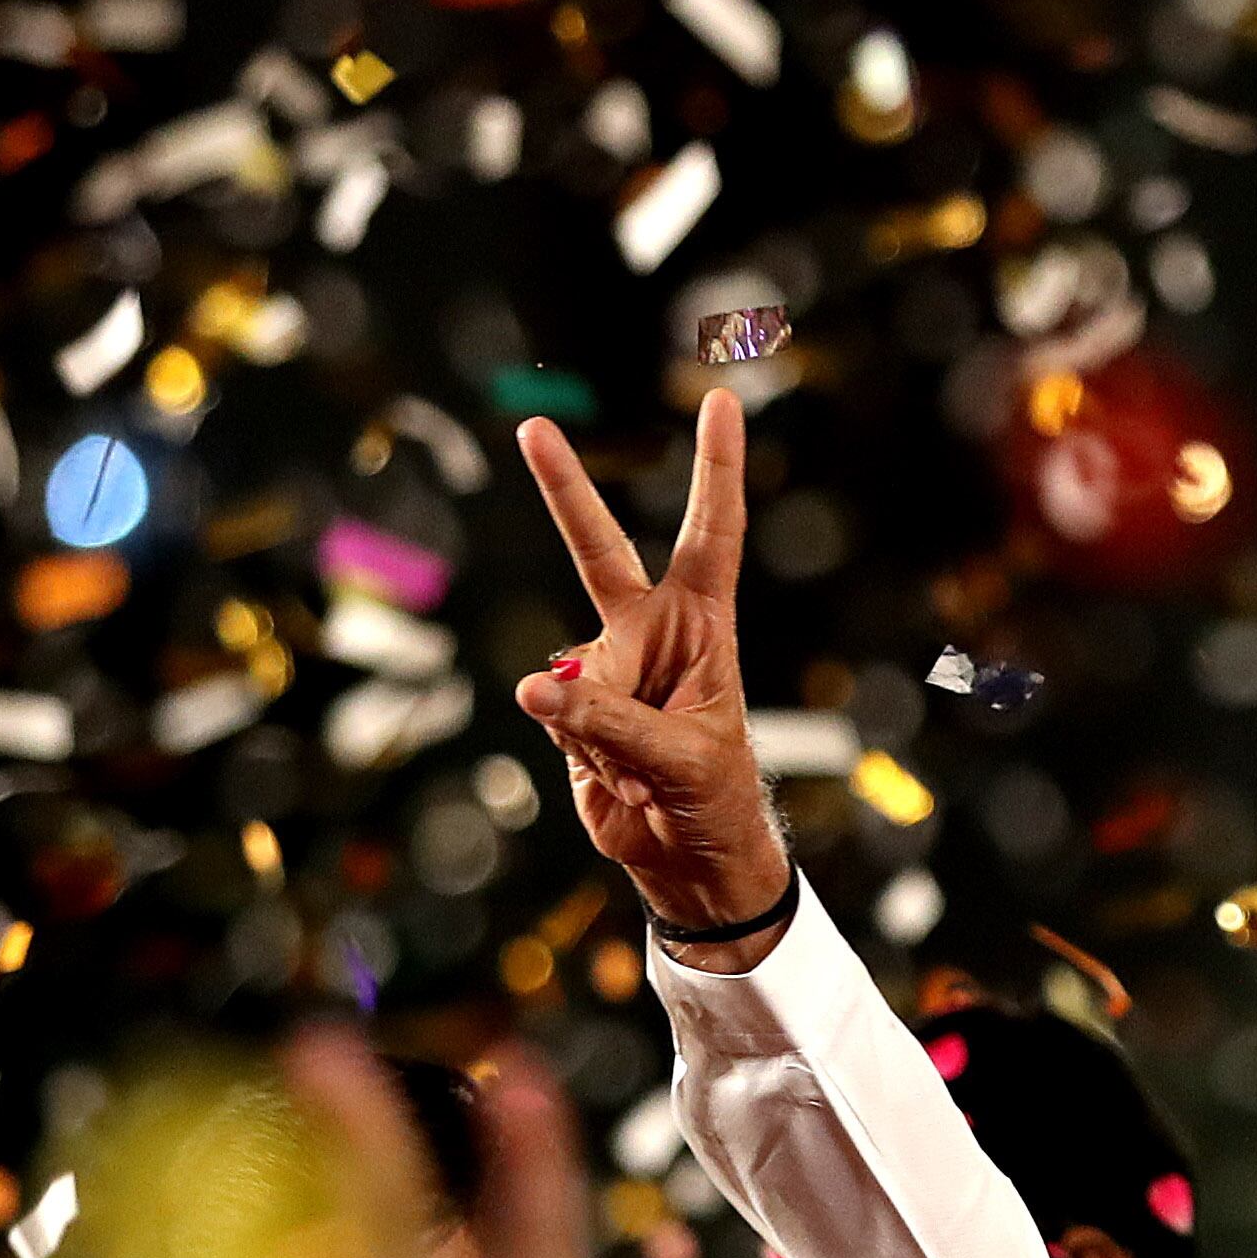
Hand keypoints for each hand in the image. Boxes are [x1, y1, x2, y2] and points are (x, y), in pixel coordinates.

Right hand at [514, 388, 793, 954]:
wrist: (688, 855)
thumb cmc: (712, 798)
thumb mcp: (678, 759)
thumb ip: (608, 722)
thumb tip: (534, 690)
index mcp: (701, 627)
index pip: (712, 536)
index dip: (716, 471)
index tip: (724, 402)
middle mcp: (650, 633)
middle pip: (599, 550)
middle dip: (565, 491)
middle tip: (533, 427)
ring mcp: (606, 670)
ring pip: (570, 678)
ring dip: (598, 730)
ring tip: (642, 772)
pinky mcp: (570, 711)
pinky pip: (552, 715)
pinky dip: (579, 750)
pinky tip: (615, 777)